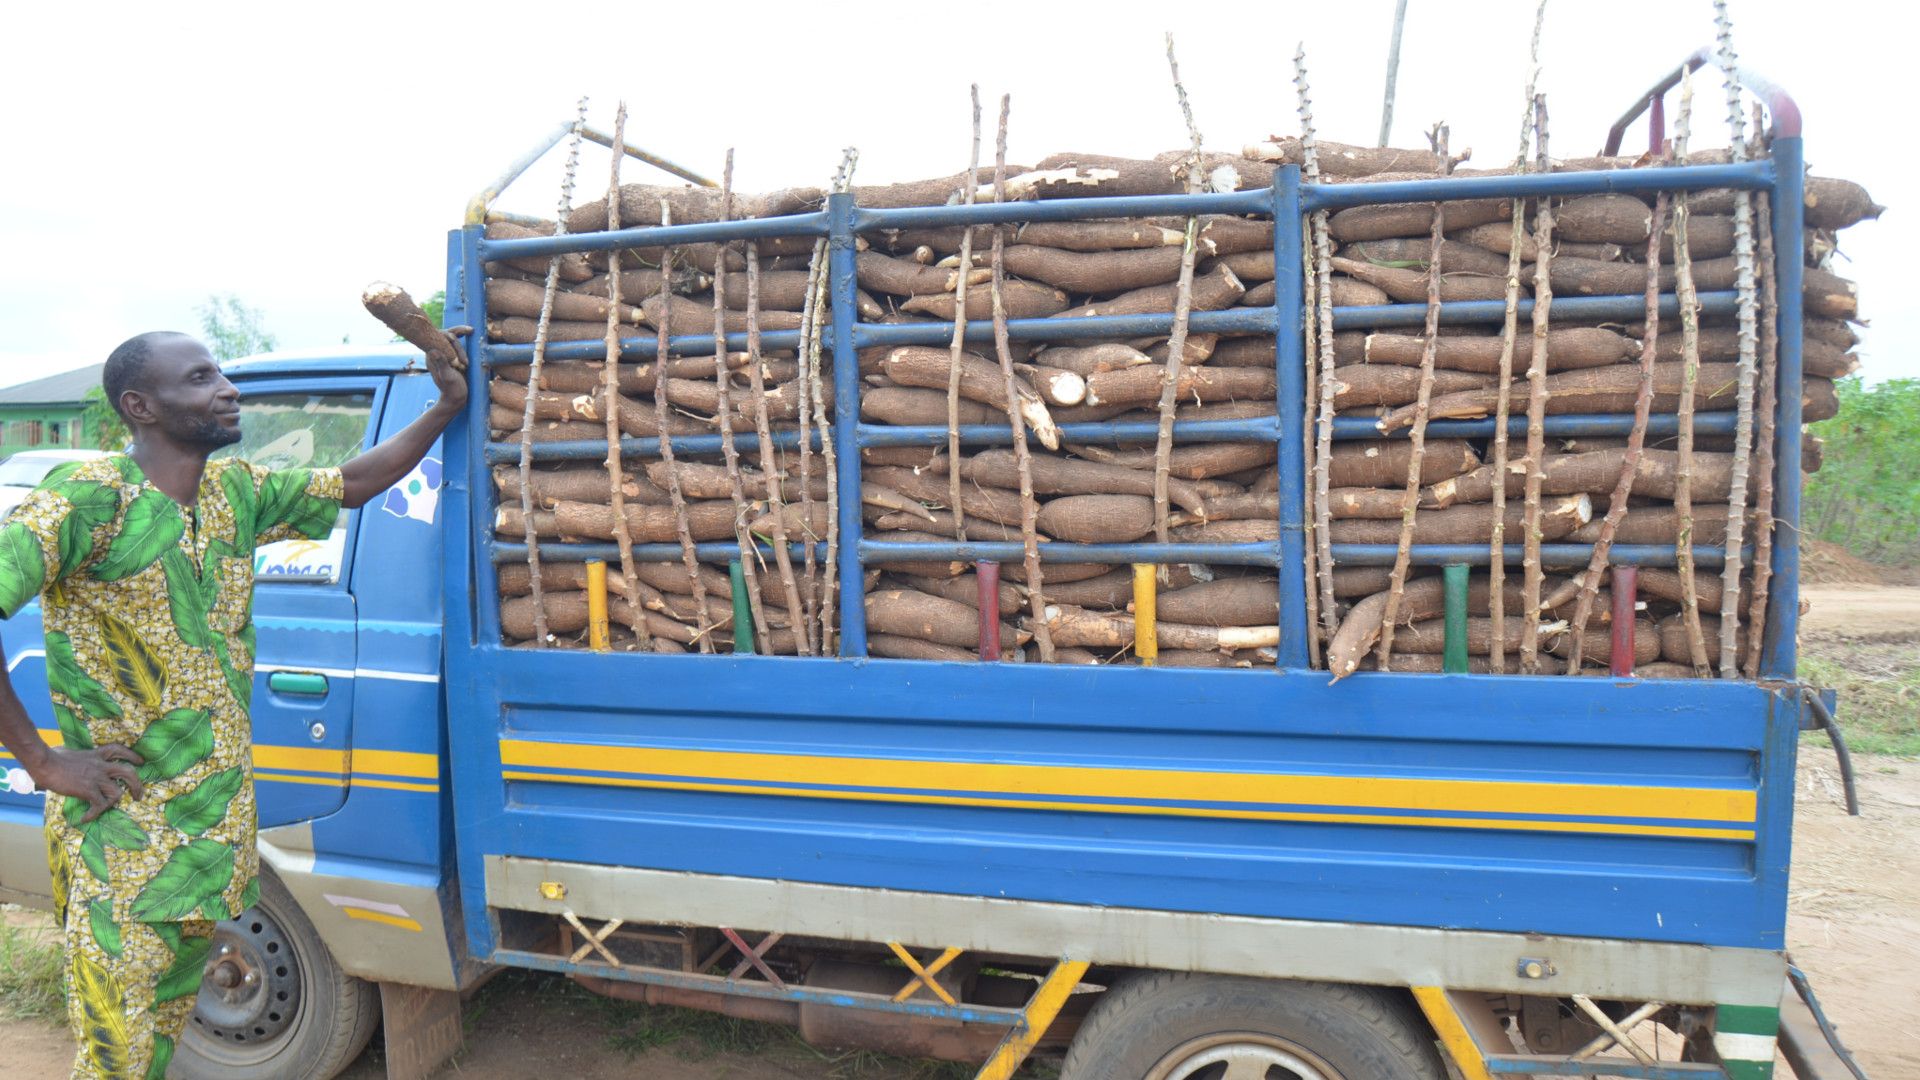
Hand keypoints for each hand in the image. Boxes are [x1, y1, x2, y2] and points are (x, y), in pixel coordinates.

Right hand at [30, 745, 144, 822]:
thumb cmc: (52, 756)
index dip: (132, 756)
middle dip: (137, 785)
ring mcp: (96, 778)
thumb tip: (67, 758)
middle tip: (138, 795)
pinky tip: (85, 818)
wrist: (45, 762)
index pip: (119, 751)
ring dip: (115, 802)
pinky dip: (94, 814)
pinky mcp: (88, 790)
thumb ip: (77, 757)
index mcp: (97, 755)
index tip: (140, 762)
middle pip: (128, 773)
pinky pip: (99, 805)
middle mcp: (101, 766)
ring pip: (117, 792)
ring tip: (110, 808)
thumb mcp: (71, 752)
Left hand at [428, 326, 470, 410]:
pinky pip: (455, 343)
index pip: (439, 337)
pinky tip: (470, 337)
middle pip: (444, 334)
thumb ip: (441, 363)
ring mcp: (444, 354)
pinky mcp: (452, 356)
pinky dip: (463, 340)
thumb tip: (432, 350)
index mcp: (432, 356)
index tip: (465, 334)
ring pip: (450, 337)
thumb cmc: (452, 389)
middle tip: (470, 332)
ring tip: (466, 362)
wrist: (457, 398)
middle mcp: (436, 352)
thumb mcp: (448, 377)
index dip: (451, 334)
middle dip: (458, 334)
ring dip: (461, 342)